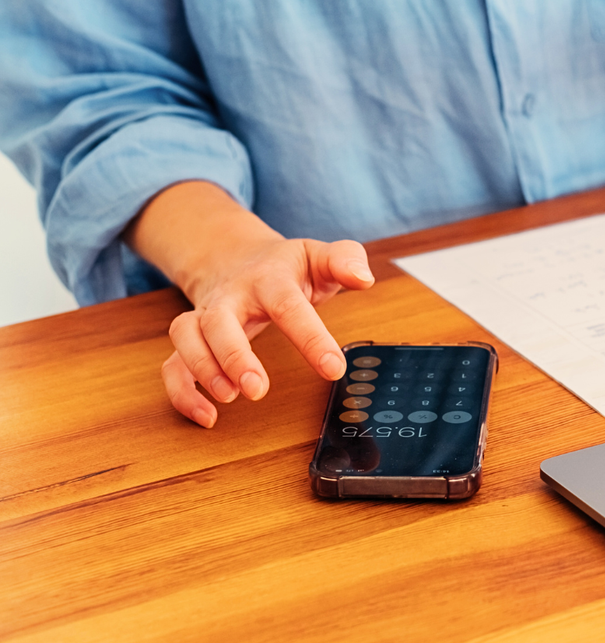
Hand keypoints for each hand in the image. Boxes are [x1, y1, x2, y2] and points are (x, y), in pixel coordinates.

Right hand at [126, 181, 373, 427]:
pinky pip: (172, 364)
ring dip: (203, 369)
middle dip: (233, 355)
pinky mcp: (191, 339)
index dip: (310, 338)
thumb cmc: (285, 266)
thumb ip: (346, 260)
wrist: (234, 256)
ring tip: (229, 398)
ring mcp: (206, 315)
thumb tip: (364, 278)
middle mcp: (232, 296)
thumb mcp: (319, 256)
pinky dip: (182, 391)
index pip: (288, 305)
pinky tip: (206, 416)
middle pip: (219, 320)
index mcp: (269, 278)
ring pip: (187, 336)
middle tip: (256, 389)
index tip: (333, 369)